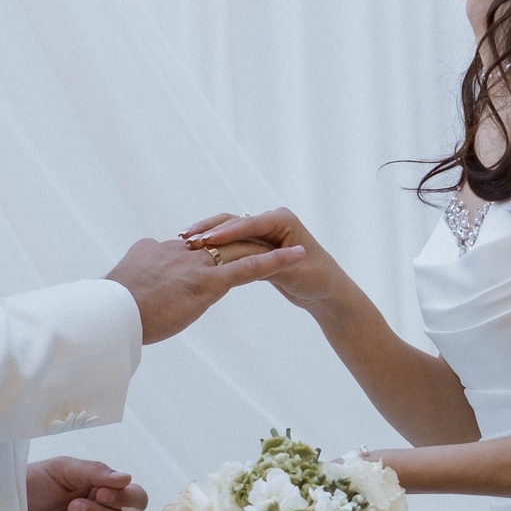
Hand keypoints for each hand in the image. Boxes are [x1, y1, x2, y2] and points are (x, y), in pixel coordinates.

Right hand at [106, 231, 303, 343]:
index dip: (208, 249)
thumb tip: (131, 281)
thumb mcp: (120, 289)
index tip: (221, 251)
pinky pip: (249, 268)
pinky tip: (296, 257)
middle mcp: (179, 252)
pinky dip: (275, 261)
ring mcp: (195, 265)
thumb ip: (133, 278)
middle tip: (268, 245)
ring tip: (296, 251)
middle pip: (219, 243)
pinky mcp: (208, 282)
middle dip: (244, 245)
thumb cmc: (108, 312)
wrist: (109, 317)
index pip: (190, 247)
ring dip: (268, 250)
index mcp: (156, 252)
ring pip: (238, 251)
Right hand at [186, 209, 349, 313]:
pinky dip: (215, 247)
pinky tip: (194, 252)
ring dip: (207, 236)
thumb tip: (242, 259)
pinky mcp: (257, 246)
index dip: (226, 232)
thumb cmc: (317, 279)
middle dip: (210, 230)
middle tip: (185, 240)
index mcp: (283, 219)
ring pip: (229, 231)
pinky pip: (231, 243)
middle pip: (234, 223)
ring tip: (182, 242)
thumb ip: (267, 263)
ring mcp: (263, 233)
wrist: (327, 292)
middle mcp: (271, 220)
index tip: (206, 240)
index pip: (249, 224)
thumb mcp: (291, 272)